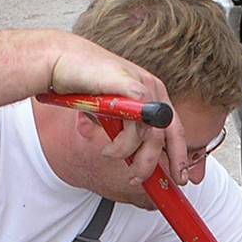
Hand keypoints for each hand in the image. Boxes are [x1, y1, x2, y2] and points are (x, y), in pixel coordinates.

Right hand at [49, 38, 188, 183]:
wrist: (61, 60)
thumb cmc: (82, 84)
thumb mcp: (111, 112)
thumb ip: (124, 129)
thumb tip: (132, 157)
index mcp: (152, 94)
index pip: (175, 128)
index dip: (179, 155)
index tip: (180, 177)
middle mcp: (153, 90)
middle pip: (170, 135)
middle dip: (163, 163)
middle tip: (147, 180)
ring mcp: (144, 89)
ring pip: (154, 137)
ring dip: (137, 160)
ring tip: (113, 157)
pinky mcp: (132, 90)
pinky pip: (136, 129)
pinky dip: (123, 146)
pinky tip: (109, 149)